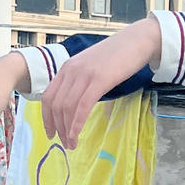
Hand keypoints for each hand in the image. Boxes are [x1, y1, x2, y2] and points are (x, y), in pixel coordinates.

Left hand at [43, 20, 160, 149]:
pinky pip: (82, 107)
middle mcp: (71, 70)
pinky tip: (76, 136)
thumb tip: (76, 101)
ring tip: (72, 144)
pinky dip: (76, 124)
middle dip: (57, 128)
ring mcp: (84, 74)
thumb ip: (81, 80)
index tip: (51, 133)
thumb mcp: (92, 66)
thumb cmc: (118, 55)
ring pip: (66, 108)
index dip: (47, 118)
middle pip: (55, 105)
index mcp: (67, 67)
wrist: (137, 40)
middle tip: (64, 144)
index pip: (48, 96)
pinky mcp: (99, 80)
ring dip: (66, 130)